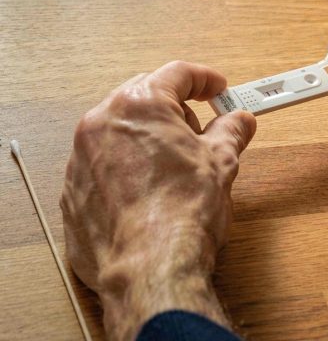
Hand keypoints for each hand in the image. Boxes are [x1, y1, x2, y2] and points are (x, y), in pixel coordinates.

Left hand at [60, 61, 256, 339]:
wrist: (150, 268)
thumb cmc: (183, 212)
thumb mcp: (221, 162)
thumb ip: (231, 131)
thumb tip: (239, 122)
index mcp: (139, 105)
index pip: (176, 74)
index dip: (204, 79)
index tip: (217, 89)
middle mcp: (101, 123)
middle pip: (143, 97)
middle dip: (174, 109)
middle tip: (201, 130)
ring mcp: (81, 158)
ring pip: (119, 131)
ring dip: (148, 138)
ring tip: (176, 165)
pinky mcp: (73, 191)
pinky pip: (103, 165)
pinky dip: (127, 168)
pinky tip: (151, 190)